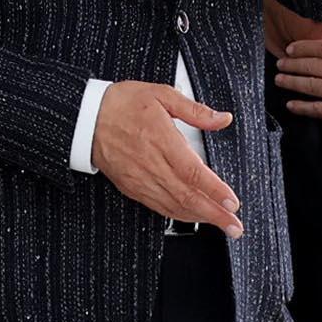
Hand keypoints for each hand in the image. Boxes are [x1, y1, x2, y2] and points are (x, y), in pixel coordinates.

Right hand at [91, 80, 240, 234]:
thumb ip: (195, 110)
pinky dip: (179, 215)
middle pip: (187, 196)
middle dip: (215, 214)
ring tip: (221, 225)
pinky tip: (194, 216)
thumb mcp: (161, 94)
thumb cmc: (122, 104)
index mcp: (161, 140)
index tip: (232, 202)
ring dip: (200, 218)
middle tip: (235, 227)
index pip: (193, 172)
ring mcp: (140, 179)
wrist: (85, 118)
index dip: (214, 190)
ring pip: (174, 206)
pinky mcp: (132, 187)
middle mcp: (151, 165)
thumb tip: (222, 119)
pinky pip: (159, 206)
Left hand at [275, 27, 321, 138]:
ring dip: (292, 82)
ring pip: (311, 85)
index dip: (304, 48)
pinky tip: (292, 104)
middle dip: (292, 64)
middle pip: (313, 65)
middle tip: (280, 64)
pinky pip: (317, 108)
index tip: (292, 49)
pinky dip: (301, 106)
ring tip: (280, 80)